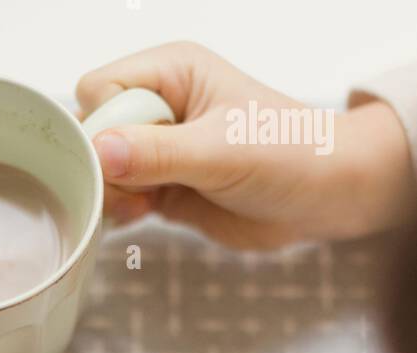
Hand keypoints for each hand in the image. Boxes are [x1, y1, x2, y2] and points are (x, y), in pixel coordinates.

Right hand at [76, 41, 416, 247]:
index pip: (101, 89)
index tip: (122, 159)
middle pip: (94, 130)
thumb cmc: (287, 154)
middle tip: (136, 189)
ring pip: (102, 168)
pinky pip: (119, 197)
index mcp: (172, 73)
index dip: (100, 125)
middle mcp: (160, 107)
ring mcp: (160, 150)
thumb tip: (99, 150)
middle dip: (103, 165)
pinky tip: (143, 216)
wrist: (322, 198)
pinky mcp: (164, 187)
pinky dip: (120, 211)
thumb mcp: (219, 151)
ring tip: (144, 206)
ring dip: (112, 193)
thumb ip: (156, 153)